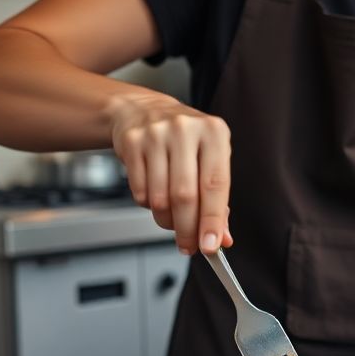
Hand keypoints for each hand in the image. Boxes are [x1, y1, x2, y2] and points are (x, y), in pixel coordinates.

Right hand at [110, 95, 232, 254]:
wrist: (143, 110)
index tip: (211, 245)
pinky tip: (156, 198)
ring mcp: (156, 135)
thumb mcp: (209, 159)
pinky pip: (140, 192)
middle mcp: (186, 130)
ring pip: (160, 198)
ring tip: (172, 221)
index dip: (213, 220)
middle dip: (188, 229)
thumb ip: (218, 199)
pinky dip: (149, 206)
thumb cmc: (185, 139)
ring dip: (167, 220)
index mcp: (214, 132)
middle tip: (189, 245)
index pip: (215, 184)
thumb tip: (222, 237)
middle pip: (185, 195)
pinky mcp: (132, 143)